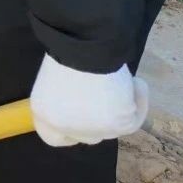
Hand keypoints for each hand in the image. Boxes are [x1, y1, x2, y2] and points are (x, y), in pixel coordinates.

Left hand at [30, 54, 147, 146]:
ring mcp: (94, 130)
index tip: (83, 114)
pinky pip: (134, 118)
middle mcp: (66, 128)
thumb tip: (85, 104)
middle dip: (97, 118)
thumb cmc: (67, 52)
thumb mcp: (56, 80)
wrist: (84, 45)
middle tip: (106, 96)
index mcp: (44, 114)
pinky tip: (137, 82)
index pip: (54, 137)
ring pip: (113, 126)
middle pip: (87, 135)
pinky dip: (139, 99)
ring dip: (119, 106)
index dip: (69, 129)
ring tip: (119, 79)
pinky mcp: (118, 126)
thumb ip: (65, 99)